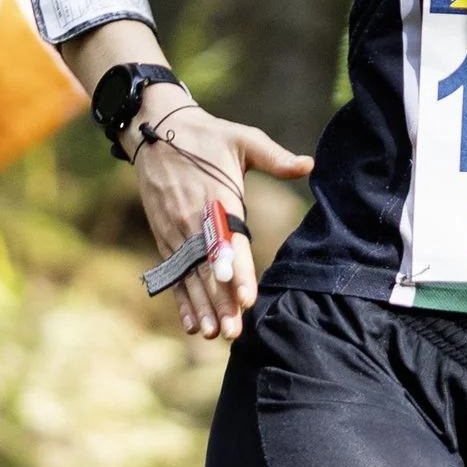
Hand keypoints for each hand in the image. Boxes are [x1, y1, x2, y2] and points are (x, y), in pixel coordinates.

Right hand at [128, 96, 313, 340]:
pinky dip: (182, 300)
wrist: (156, 131)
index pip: (229, 241)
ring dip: (201, 307)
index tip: (247, 297)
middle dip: (220, 302)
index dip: (238, 271)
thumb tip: (310, 165)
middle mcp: (193, 221)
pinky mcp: (165, 238)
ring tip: (213, 334)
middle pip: (208, 268)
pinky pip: (174, 274)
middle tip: (233, 331)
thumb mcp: (243, 139)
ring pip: (190, 277)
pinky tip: (192, 324)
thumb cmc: (208, 137)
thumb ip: (275, 157)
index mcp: (216, 199)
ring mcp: (175, 232)